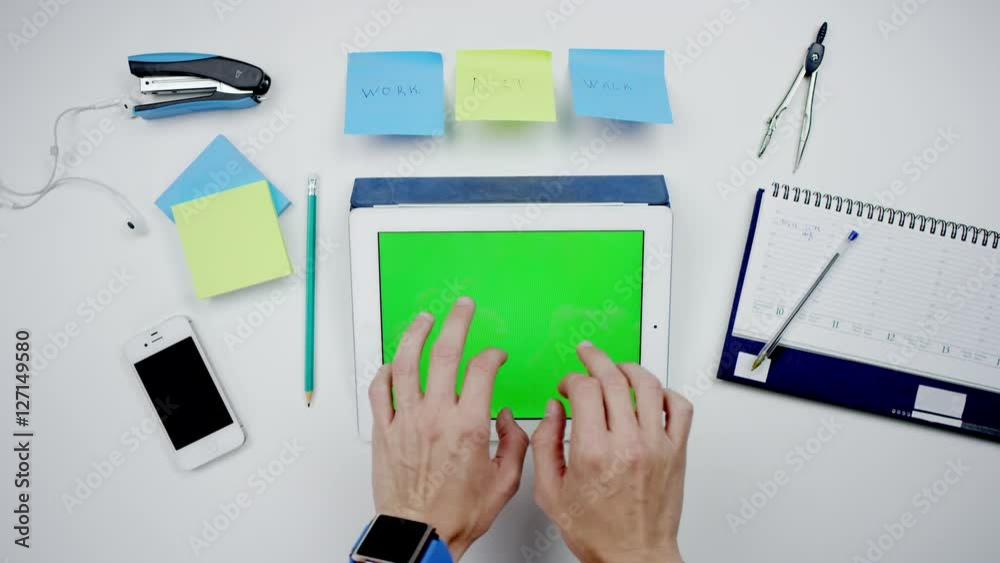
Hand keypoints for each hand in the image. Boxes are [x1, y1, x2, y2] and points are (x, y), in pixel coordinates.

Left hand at [368, 297, 529, 560]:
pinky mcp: (383, 432)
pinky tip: (393, 362)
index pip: (482, 370)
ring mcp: (406, 421)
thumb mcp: (505, 483)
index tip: (497, 355)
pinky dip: (385, 371)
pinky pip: (379, 391)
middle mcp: (436, 416)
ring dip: (415, 334)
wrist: (419, 535)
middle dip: (457, 322)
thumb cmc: (456, 515)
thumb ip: (514, 444)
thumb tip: (507, 419)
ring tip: (423, 319)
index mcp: (468, 426)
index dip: (493, 355)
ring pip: (407, 363)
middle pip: (444, 353)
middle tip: (462, 308)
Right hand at [531, 342, 692, 562]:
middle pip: (614, 379)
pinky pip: (680, 408)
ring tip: (618, 367)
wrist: (633, 557)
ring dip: (629, 368)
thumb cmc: (597, 532)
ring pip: (648, 385)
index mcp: (593, 452)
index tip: (567, 386)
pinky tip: (652, 394)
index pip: (584, 390)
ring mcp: (655, 445)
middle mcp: (627, 444)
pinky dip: (667, 392)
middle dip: (595, 359)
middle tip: (587, 354)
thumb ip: (545, 445)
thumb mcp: (551, 492)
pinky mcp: (675, 452)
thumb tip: (553, 410)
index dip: (571, 379)